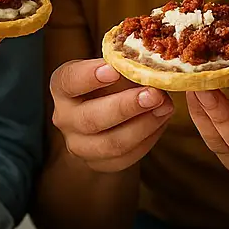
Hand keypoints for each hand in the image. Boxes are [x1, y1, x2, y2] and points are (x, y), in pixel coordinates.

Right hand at [49, 59, 173, 171]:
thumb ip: (126, 65)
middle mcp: (64, 117)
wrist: (107, 118)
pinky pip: (125, 157)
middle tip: (154, 94)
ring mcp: (79, 145)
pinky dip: (148, 139)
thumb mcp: (113, 68)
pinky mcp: (98, 164)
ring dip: (143, 125)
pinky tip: (161, 121)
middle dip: (126, 106)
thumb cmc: (110, 84)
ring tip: (165, 107)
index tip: (113, 70)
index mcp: (62, 87)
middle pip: (91, 118)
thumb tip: (153, 64)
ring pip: (111, 143)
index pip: (69, 81)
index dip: (89, 76)